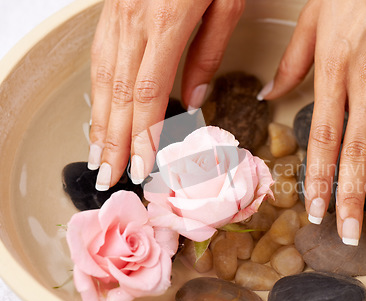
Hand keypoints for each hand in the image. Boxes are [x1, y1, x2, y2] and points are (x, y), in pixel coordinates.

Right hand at [89, 0, 243, 189]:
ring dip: (99, 121)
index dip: (143, 135)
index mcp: (167, 21)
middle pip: (119, 93)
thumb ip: (208, 54)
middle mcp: (134, 20)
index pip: (148, 93)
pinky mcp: (112, 10)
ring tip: (99, 155)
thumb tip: (193, 100)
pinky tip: (98, 112)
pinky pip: (100, 57)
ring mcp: (117, 14)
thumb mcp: (227, 3)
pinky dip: (97, 91)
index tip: (143, 167)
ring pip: (102, 78)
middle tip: (110, 177)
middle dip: (114, 140)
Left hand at [259, 0, 365, 244]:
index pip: (321, 139)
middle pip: (356, 153)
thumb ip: (290, 64)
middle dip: (350, 198)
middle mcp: (365, 85)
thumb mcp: (310, 23)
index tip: (313, 211)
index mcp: (332, 75)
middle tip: (349, 235)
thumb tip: (267, 94)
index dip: (316, 180)